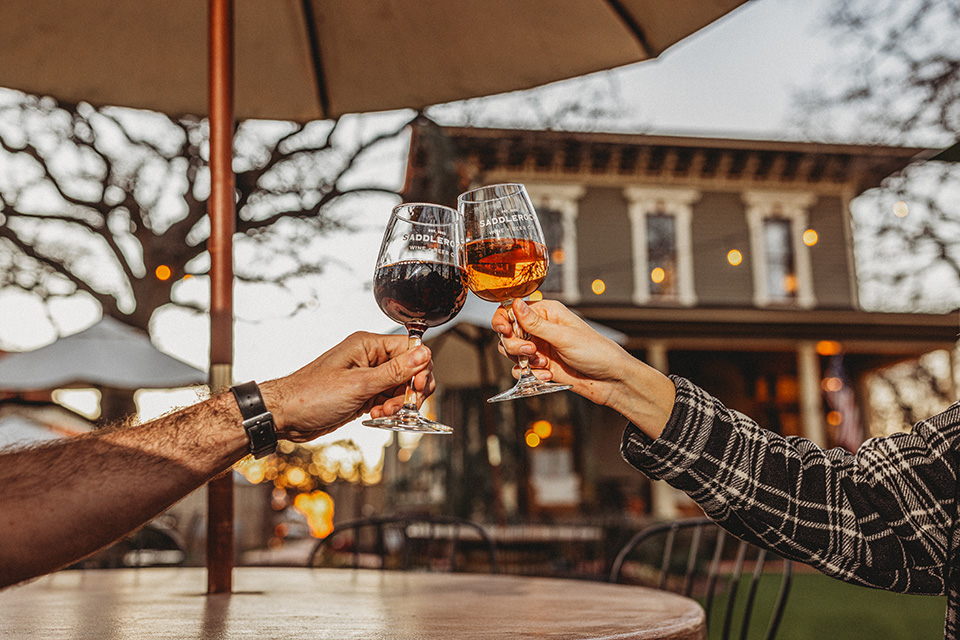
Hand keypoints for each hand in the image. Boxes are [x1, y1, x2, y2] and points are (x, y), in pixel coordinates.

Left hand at [260, 332, 434, 441]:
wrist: (285, 416)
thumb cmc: (310, 395)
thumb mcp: (358, 384)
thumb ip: (394, 371)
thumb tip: (423, 354)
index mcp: (367, 346)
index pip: (409, 348)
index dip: (419, 368)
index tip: (419, 387)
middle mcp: (369, 359)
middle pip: (409, 370)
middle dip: (410, 390)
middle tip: (405, 406)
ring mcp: (366, 377)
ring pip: (400, 388)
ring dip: (398, 404)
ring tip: (384, 413)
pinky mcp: (363, 395)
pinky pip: (388, 400)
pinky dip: (388, 411)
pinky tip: (377, 417)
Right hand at [492, 299, 674, 437]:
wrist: (610, 381)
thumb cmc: (596, 352)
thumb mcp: (564, 336)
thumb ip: (535, 323)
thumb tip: (515, 303)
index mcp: (547, 313)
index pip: (513, 310)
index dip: (504, 320)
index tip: (505, 330)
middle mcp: (541, 329)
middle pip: (508, 333)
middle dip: (514, 345)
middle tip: (531, 351)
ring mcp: (540, 349)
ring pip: (511, 352)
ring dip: (523, 360)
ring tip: (542, 364)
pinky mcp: (541, 367)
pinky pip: (521, 370)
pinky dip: (530, 375)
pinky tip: (547, 376)